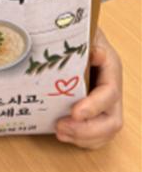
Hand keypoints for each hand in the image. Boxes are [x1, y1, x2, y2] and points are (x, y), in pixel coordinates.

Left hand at [55, 28, 122, 148]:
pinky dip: (81, 140)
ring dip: (83, 138)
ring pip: (105, 132)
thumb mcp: (84, 31)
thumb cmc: (79, 32)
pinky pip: (96, 135)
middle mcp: (112, 89)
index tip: (74, 113)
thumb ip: (88, 42)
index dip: (94, 106)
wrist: (75, 35)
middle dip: (87, 130)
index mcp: (111, 68)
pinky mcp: (95, 113)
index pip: (109, 94)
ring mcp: (106, 104)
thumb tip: (96, 54)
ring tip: (59, 132)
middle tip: (60, 127)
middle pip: (112, 121)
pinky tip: (63, 135)